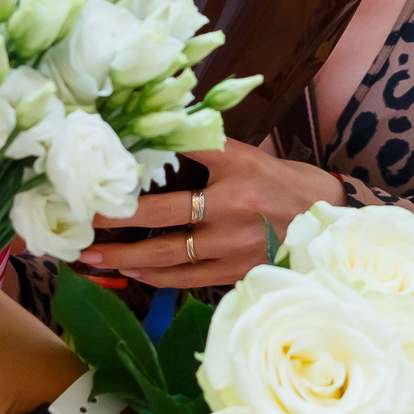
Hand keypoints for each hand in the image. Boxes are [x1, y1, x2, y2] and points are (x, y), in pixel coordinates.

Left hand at [81, 143, 345, 288]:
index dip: (136, 172)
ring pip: (170, 256)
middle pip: (162, 218)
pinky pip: (189, 279)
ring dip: (128, 258)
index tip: (100, 176)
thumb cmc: (287, 184)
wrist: (332, 223)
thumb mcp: (249, 155)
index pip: (178, 163)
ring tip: (94, 259)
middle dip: (117, 222)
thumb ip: (206, 148)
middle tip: (81, 225)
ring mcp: (234, 248)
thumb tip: (159, 134)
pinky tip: (134, 273)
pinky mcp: (238, 273)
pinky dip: (158, 277)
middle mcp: (231, 212)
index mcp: (234, 175)